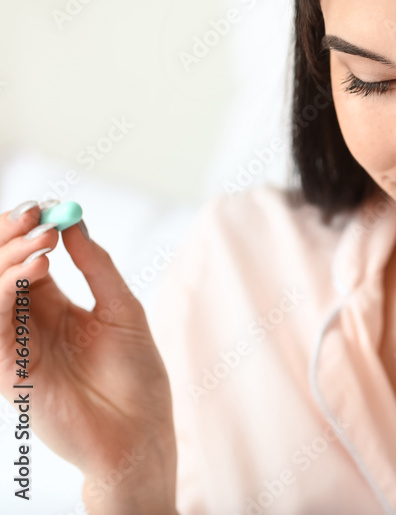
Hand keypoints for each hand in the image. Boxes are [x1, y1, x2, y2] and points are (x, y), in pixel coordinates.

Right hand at [0, 202, 176, 510]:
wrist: (139, 431)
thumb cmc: (137, 375)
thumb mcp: (122, 309)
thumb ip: (96, 266)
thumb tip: (75, 221)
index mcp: (53, 306)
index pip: (24, 259)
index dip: (27, 233)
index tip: (43, 207)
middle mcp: (28, 323)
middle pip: (1, 271)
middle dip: (11, 240)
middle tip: (35, 217)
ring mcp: (16, 346)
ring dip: (8, 262)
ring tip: (42, 245)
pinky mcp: (9, 371)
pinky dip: (6, 293)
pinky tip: (35, 273)